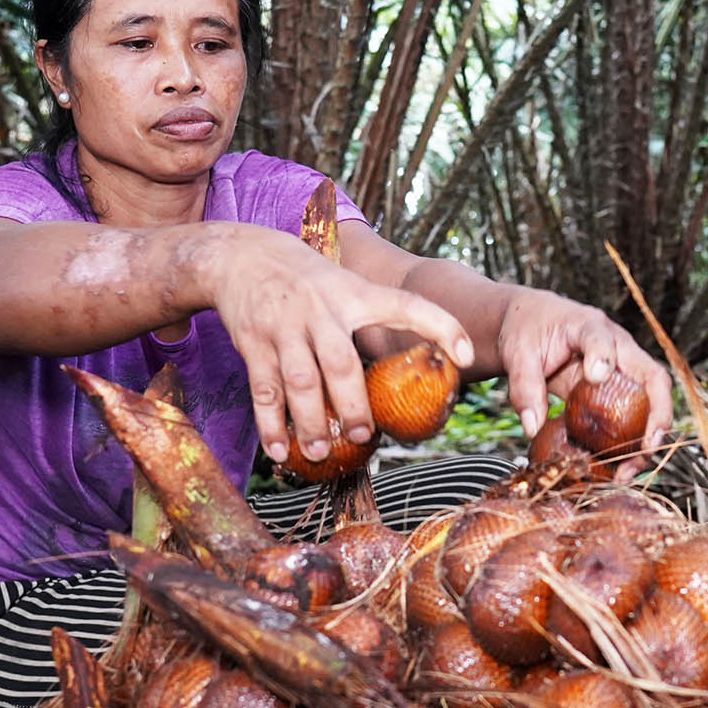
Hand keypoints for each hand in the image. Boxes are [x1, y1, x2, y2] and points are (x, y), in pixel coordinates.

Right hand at [198, 224, 473, 463]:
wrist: (241, 255)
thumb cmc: (307, 280)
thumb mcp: (345, 284)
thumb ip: (375, 315)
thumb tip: (421, 360)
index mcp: (354, 294)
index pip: (406, 305)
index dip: (440, 326)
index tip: (467, 355)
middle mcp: (321, 310)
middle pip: (342, 363)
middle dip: (354, 404)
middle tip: (364, 436)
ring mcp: (285, 327)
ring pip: (300, 382)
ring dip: (311, 422)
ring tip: (322, 452)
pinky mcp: (253, 343)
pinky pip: (263, 390)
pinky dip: (270, 425)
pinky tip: (279, 451)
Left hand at [495, 289, 672, 473]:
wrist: (533, 325)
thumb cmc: (529, 330)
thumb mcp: (517, 354)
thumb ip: (523, 388)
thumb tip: (532, 428)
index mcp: (588, 326)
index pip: (601, 338)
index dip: (602, 356)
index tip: (594, 377)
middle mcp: (617, 347)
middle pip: (652, 376)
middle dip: (657, 414)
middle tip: (646, 447)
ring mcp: (622, 371)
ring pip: (650, 403)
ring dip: (645, 439)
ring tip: (627, 470)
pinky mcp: (617, 392)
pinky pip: (633, 418)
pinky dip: (629, 445)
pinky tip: (616, 469)